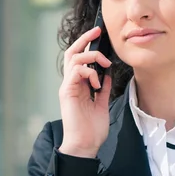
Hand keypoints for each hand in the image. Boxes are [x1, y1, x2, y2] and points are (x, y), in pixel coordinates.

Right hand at [58, 25, 111, 157]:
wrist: (85, 145)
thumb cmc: (92, 129)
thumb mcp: (102, 104)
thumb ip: (103, 88)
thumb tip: (107, 74)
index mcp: (78, 85)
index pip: (80, 59)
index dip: (87, 45)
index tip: (99, 34)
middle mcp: (71, 83)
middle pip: (73, 53)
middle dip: (85, 39)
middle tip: (97, 31)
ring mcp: (68, 87)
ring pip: (74, 59)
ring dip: (91, 57)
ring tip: (104, 65)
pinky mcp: (67, 92)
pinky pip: (75, 72)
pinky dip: (88, 72)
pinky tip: (96, 82)